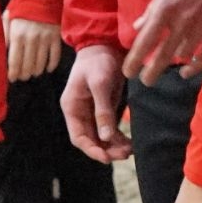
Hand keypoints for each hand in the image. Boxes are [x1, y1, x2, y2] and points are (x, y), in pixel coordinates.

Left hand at [4, 12, 62, 82]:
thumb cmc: (22, 7)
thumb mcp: (8, 18)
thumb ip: (3, 34)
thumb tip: (0, 51)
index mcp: (17, 35)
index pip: (14, 61)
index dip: (13, 73)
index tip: (12, 79)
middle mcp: (31, 39)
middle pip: (28, 64)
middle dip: (24, 74)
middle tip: (23, 77)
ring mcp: (45, 38)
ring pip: (41, 62)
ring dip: (36, 71)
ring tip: (33, 73)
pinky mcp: (56, 36)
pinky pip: (55, 55)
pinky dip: (52, 64)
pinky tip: (48, 69)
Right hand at [60, 44, 131, 163]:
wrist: (106, 44)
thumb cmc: (98, 61)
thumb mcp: (100, 84)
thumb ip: (102, 110)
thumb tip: (106, 137)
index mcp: (72, 108)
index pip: (78, 137)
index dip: (91, 149)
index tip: (106, 158)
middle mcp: (80, 113)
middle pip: (91, 139)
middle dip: (106, 150)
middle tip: (124, 155)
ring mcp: (92, 111)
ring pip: (101, 136)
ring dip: (113, 145)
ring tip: (129, 151)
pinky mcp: (105, 107)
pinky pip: (110, 128)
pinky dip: (118, 137)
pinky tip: (129, 143)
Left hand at [123, 0, 201, 85]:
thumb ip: (152, 8)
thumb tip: (138, 27)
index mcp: (165, 9)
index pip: (145, 42)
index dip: (134, 60)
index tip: (128, 72)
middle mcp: (180, 22)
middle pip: (162, 56)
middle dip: (151, 73)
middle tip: (145, 81)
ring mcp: (200, 27)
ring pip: (183, 56)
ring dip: (173, 63)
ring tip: (167, 67)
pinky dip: (195, 65)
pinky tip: (187, 69)